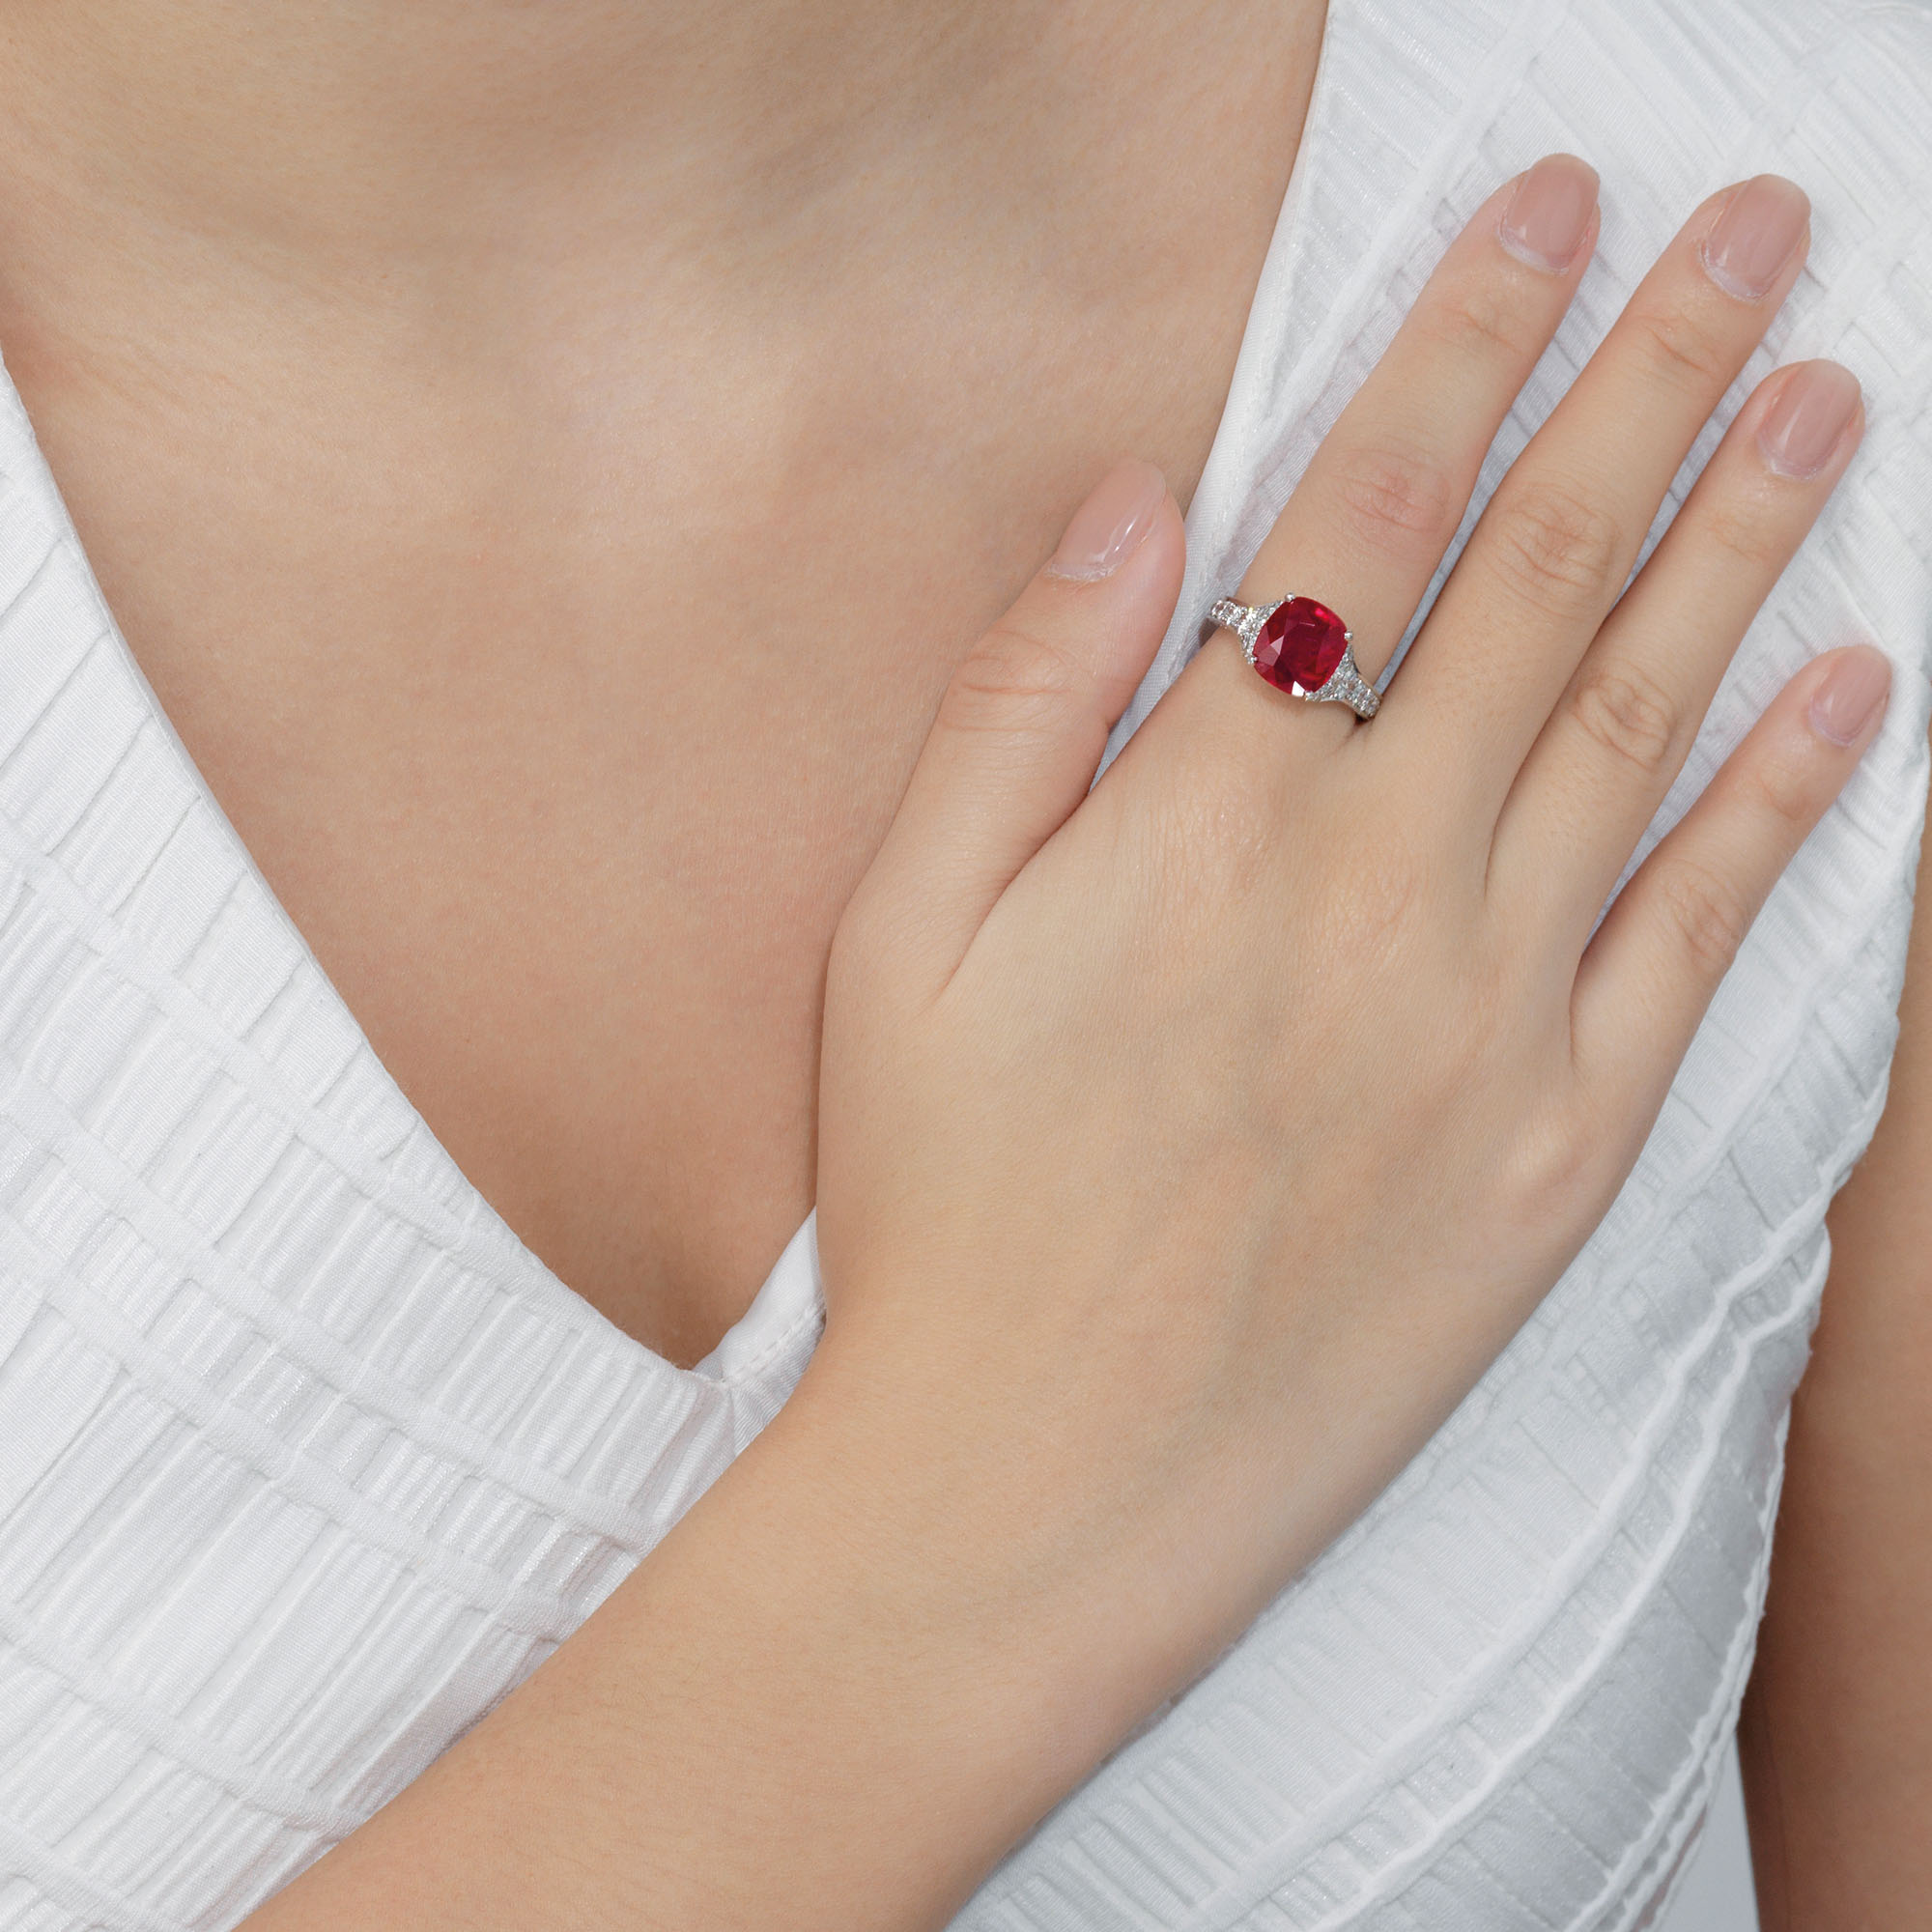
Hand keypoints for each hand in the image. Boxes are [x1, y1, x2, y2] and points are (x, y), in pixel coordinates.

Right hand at [806, 159, 1880, 1752]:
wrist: (1037, 1488)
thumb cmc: (944, 1209)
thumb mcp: (899, 936)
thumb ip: (1020, 701)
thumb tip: (1126, 502)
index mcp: (1209, 809)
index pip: (1370, 504)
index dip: (1469, 332)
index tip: (1555, 208)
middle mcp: (1378, 879)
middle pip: (1546, 572)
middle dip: (1658, 375)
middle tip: (1758, 236)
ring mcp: (1494, 1013)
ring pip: (1647, 719)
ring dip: (1746, 538)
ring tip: (1831, 397)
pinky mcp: (1562, 1147)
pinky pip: (1700, 934)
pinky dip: (1788, 799)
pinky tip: (1856, 688)